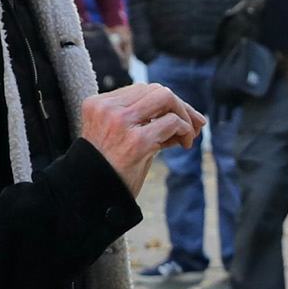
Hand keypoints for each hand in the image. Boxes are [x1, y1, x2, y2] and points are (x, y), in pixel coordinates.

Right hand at [80, 82, 202, 192]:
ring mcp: (121, 123)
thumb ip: (147, 123)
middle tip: (194, 123)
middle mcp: (107, 109)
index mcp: (98, 104)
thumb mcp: (122, 138)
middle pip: (156, 90)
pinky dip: (185, 130)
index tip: (181, 116)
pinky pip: (171, 122)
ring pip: (165, 98)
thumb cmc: (110, 171)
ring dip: (185, 115)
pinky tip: (185, 144)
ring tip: (190, 134)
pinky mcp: (136, 142)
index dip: (166, 101)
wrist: (93, 198)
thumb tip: (191, 117)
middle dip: (180, 105)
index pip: (142, 90)